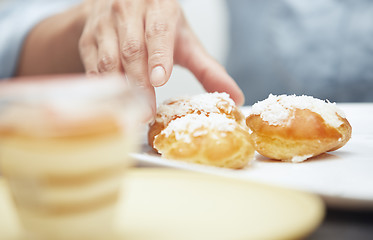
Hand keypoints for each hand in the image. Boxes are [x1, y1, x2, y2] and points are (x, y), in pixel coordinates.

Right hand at [79, 0, 243, 110]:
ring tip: (129, 114)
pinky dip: (101, 88)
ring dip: (118, 88)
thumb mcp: (185, 41)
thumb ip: (208, 68)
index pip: (158, 31)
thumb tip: (235, 96)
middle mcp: (128, 11)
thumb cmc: (158, 25)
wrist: (121, 4)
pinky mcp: (88, 39)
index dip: (158, 56)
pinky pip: (91, 66)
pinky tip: (111, 105)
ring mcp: (104, 24)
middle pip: (132, 50)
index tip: (159, 80)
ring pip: (108, 59)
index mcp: (158, 8)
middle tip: (146, 112)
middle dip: (139, 83)